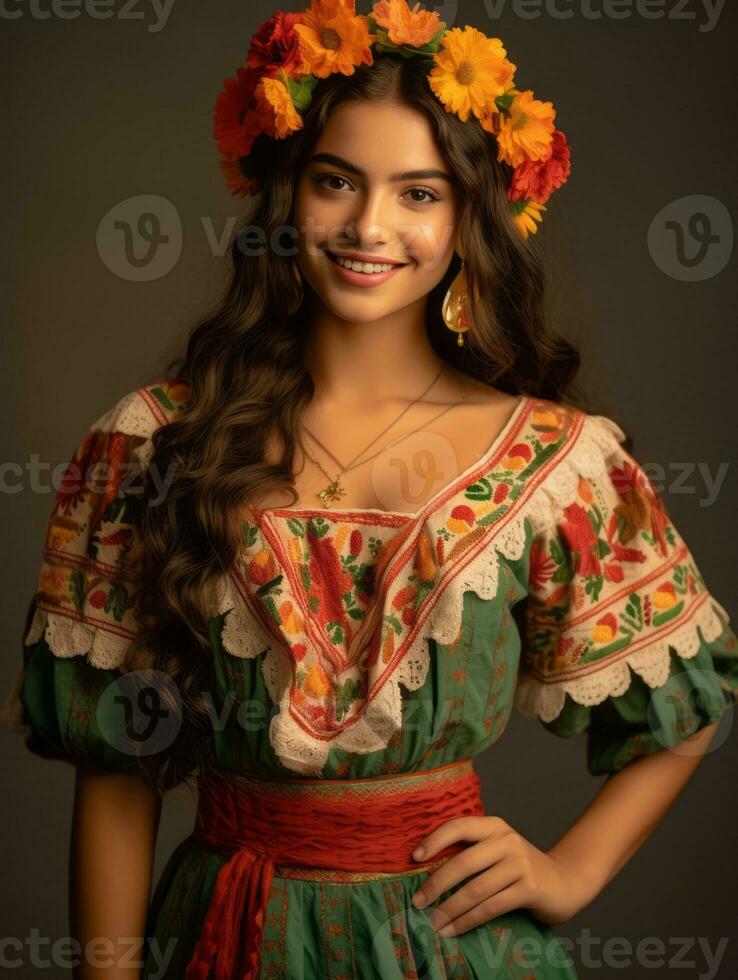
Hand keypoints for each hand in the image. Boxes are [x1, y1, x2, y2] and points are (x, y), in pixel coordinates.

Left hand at [410, 816, 597, 936]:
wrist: (566, 881)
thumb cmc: (521, 867)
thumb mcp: (498, 850)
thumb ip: (473, 851)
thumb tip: (427, 868)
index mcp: (494, 826)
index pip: (459, 826)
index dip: (434, 840)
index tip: (414, 857)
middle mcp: (507, 840)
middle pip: (463, 862)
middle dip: (436, 884)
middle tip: (417, 902)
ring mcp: (520, 863)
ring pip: (475, 889)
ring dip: (450, 909)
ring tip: (433, 923)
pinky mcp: (529, 888)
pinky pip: (491, 907)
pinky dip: (469, 921)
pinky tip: (455, 930)